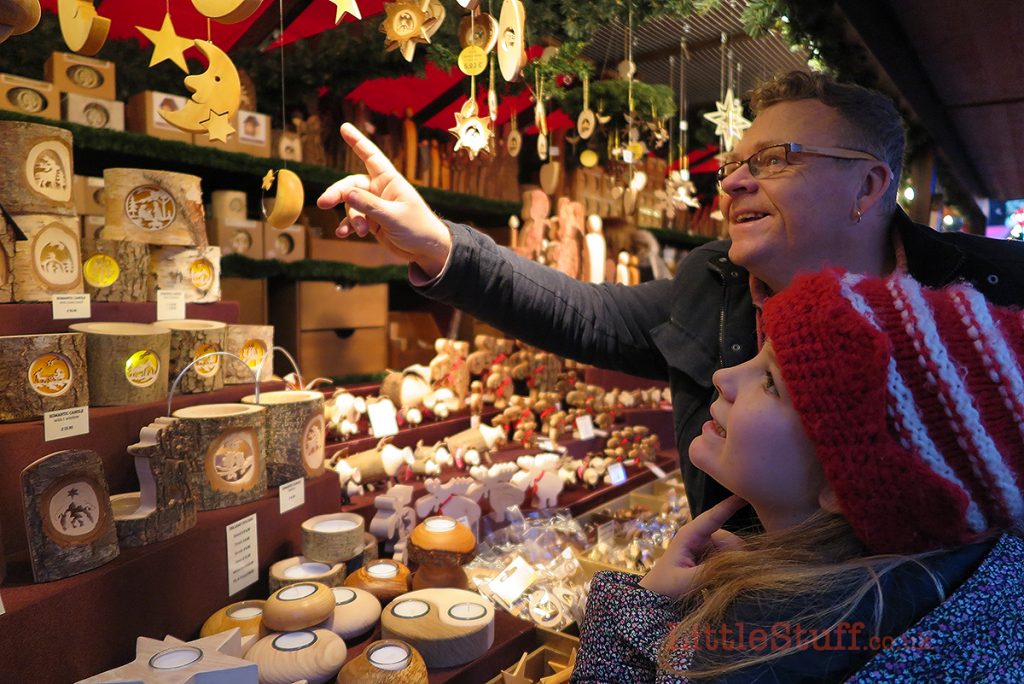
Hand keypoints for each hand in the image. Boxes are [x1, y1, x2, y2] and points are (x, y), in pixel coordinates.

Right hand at [317, 123, 451, 277]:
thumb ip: (370, 205)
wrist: (426, 251)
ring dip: (351, 218)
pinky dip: (348, 226)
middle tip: (323, 203)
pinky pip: (353, 220)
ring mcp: (375, 206)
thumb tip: (346, 193)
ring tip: (359, 231)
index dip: (358, 141)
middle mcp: (380, 190)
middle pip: (351, 185)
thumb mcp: (394, 217)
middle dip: (337, 193)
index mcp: (390, 181)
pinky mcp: (372, 221)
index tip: (344, 127)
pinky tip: (343, 234)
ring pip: (351, 205)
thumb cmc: (418, 228)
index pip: (371, 157)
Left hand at [638, 495, 746, 599]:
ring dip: (735, 563)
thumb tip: (735, 565)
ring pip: (732, 549)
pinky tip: (726, 579)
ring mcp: (705, 545)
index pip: (713, 516)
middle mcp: (699, 535)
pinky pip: (728, 557)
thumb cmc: (666, 585)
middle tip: (736, 574)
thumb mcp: (687, 580)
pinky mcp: (709, 554)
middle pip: (729, 538)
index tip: (745, 494)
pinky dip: (732, 567)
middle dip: (738, 554)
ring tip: (726, 580)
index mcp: (689, 534)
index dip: (730, 505)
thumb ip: (711, 572)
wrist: (656, 595)